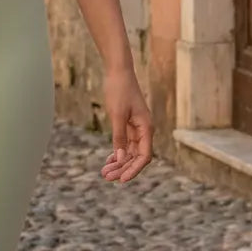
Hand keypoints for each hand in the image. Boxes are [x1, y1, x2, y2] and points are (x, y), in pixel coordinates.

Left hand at [100, 64, 152, 183]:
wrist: (118, 71)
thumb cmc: (119, 90)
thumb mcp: (117, 114)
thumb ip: (119, 137)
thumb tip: (121, 158)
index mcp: (146, 128)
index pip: (144, 156)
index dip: (134, 170)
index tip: (121, 180)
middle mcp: (144, 130)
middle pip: (136, 157)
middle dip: (123, 168)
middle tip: (107, 177)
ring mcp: (137, 128)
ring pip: (130, 152)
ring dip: (119, 163)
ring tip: (105, 173)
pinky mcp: (129, 124)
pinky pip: (125, 144)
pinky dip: (118, 152)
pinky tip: (109, 161)